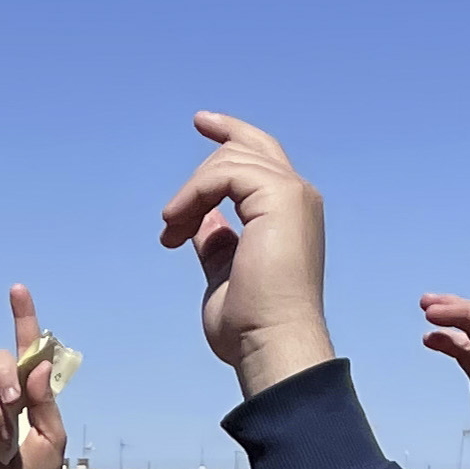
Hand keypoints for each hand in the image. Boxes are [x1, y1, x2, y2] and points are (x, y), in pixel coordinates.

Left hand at [158, 113, 332, 396]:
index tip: (204, 125)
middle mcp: (299, 199)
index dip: (233, 139)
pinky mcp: (280, 197)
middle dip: (221, 134)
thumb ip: (216, 242)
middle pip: (254, 146)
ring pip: (230, 161)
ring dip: (190, 194)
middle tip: (193, 137)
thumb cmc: (251, 324)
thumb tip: (201, 222)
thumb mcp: (225, 272)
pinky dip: (193, 196)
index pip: (264, 162)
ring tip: (171, 231)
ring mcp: (293, 195)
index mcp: (291, 216)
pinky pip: (223, 175)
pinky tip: (176, 226)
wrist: (272, 343)